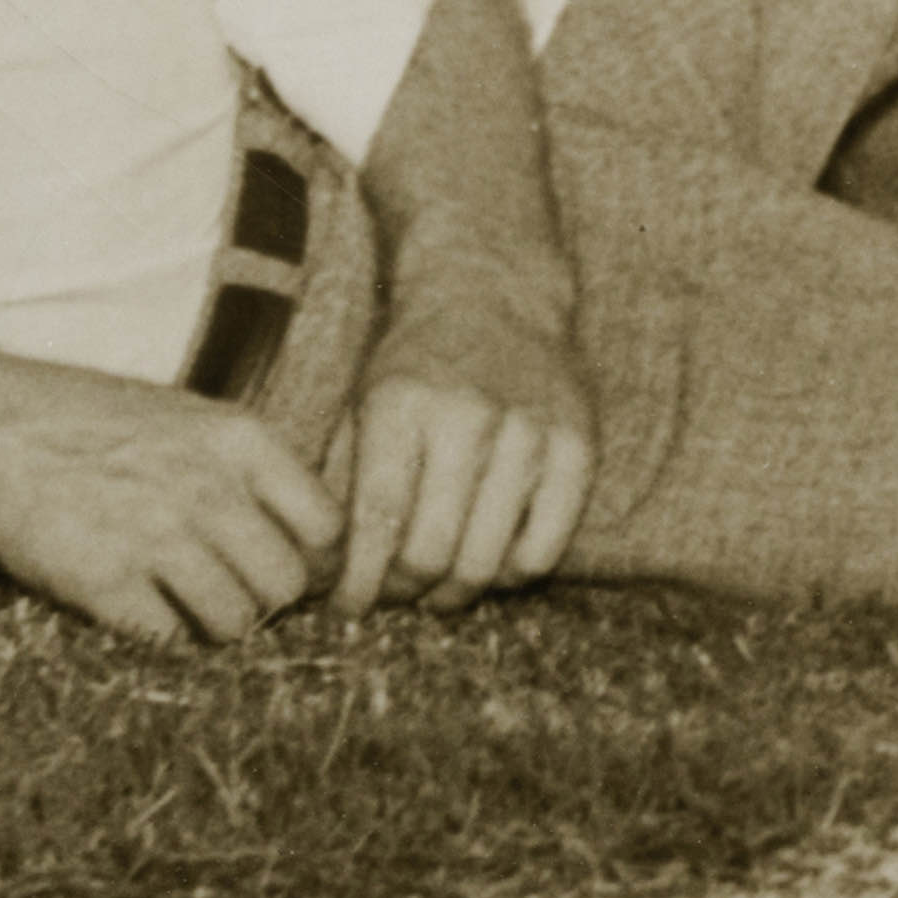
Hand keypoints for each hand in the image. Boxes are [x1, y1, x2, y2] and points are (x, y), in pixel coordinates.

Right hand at [0, 341, 347, 646]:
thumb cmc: (90, 421)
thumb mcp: (188, 417)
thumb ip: (248, 468)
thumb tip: (307, 538)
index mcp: (239, 440)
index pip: (327, 526)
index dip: (314, 559)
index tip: (288, 564)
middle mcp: (208, 488)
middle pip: (287, 584)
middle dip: (266, 600)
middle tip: (234, 593)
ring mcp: (157, 537)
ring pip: (236, 622)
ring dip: (216, 625)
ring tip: (188, 606)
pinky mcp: (106, 584)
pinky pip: (171, 641)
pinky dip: (164, 637)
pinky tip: (143, 611)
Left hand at [323, 286, 597, 615]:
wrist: (492, 290)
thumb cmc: (413, 363)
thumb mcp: (360, 403)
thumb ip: (339, 484)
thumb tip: (318, 572)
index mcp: (401, 401)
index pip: (377, 521)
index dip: (358, 581)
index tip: (347, 607)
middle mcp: (468, 413)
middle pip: (431, 551)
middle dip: (404, 593)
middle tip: (395, 597)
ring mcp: (530, 428)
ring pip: (487, 560)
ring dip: (455, 594)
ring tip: (437, 591)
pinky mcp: (578, 443)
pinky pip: (544, 549)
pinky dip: (512, 575)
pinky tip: (491, 562)